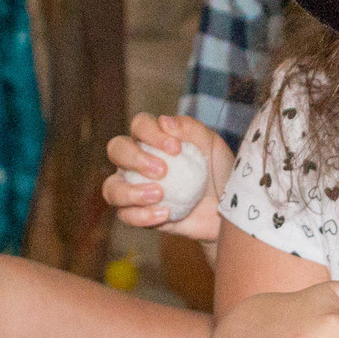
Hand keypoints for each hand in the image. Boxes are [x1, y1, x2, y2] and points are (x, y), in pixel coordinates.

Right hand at [103, 112, 232, 244]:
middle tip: (162, 171)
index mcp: (153, 138)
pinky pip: (125, 215)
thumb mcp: (212, 145)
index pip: (139, 125)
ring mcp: (133, 188)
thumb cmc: (218, 172)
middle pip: (116, 150)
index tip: (176, 148)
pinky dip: (142, 215)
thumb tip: (165, 122)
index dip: (151, 133)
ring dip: (131, 191)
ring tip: (159, 195)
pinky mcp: (138, 214)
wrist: (227, 210)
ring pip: (111, 187)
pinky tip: (165, 214)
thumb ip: (191, 128)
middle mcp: (136, 161)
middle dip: (134, 158)